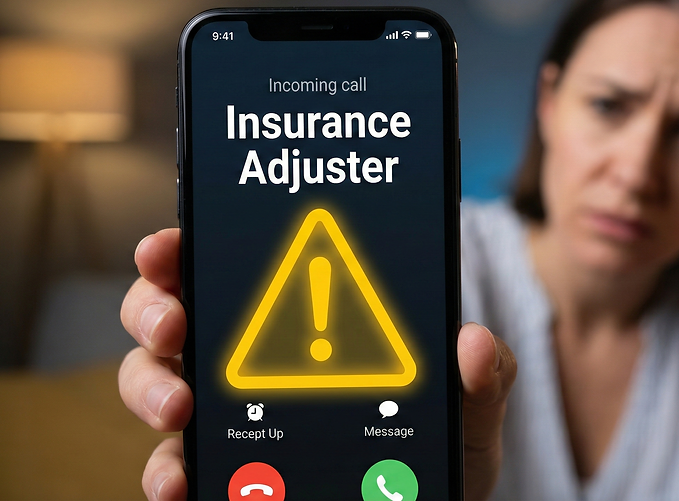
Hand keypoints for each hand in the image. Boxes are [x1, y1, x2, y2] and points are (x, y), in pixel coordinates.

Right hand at [118, 229, 516, 500]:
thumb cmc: (446, 446)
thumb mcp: (473, 406)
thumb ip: (484, 373)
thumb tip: (474, 343)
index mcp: (305, 320)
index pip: (236, 267)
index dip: (189, 248)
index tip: (170, 245)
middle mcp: (255, 362)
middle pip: (172, 315)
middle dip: (153, 308)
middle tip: (175, 324)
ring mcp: (234, 419)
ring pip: (155, 385)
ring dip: (149, 387)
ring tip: (178, 408)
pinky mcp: (229, 475)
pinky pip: (174, 468)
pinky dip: (165, 472)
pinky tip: (181, 480)